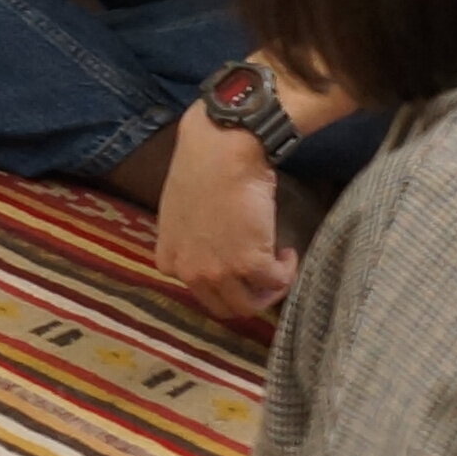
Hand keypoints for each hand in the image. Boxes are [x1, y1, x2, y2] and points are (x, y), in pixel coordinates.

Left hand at [145, 103, 295, 336]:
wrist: (222, 150)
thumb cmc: (201, 167)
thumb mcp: (179, 211)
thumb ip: (189, 238)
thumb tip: (211, 244)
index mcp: (169, 260)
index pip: (197, 291)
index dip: (223, 282)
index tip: (238, 267)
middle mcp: (189, 273)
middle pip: (224, 306)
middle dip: (248, 295)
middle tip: (265, 276)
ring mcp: (217, 272)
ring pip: (249, 304)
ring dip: (268, 289)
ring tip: (278, 266)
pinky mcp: (248, 263)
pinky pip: (275, 282)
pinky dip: (286, 272)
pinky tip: (287, 252)